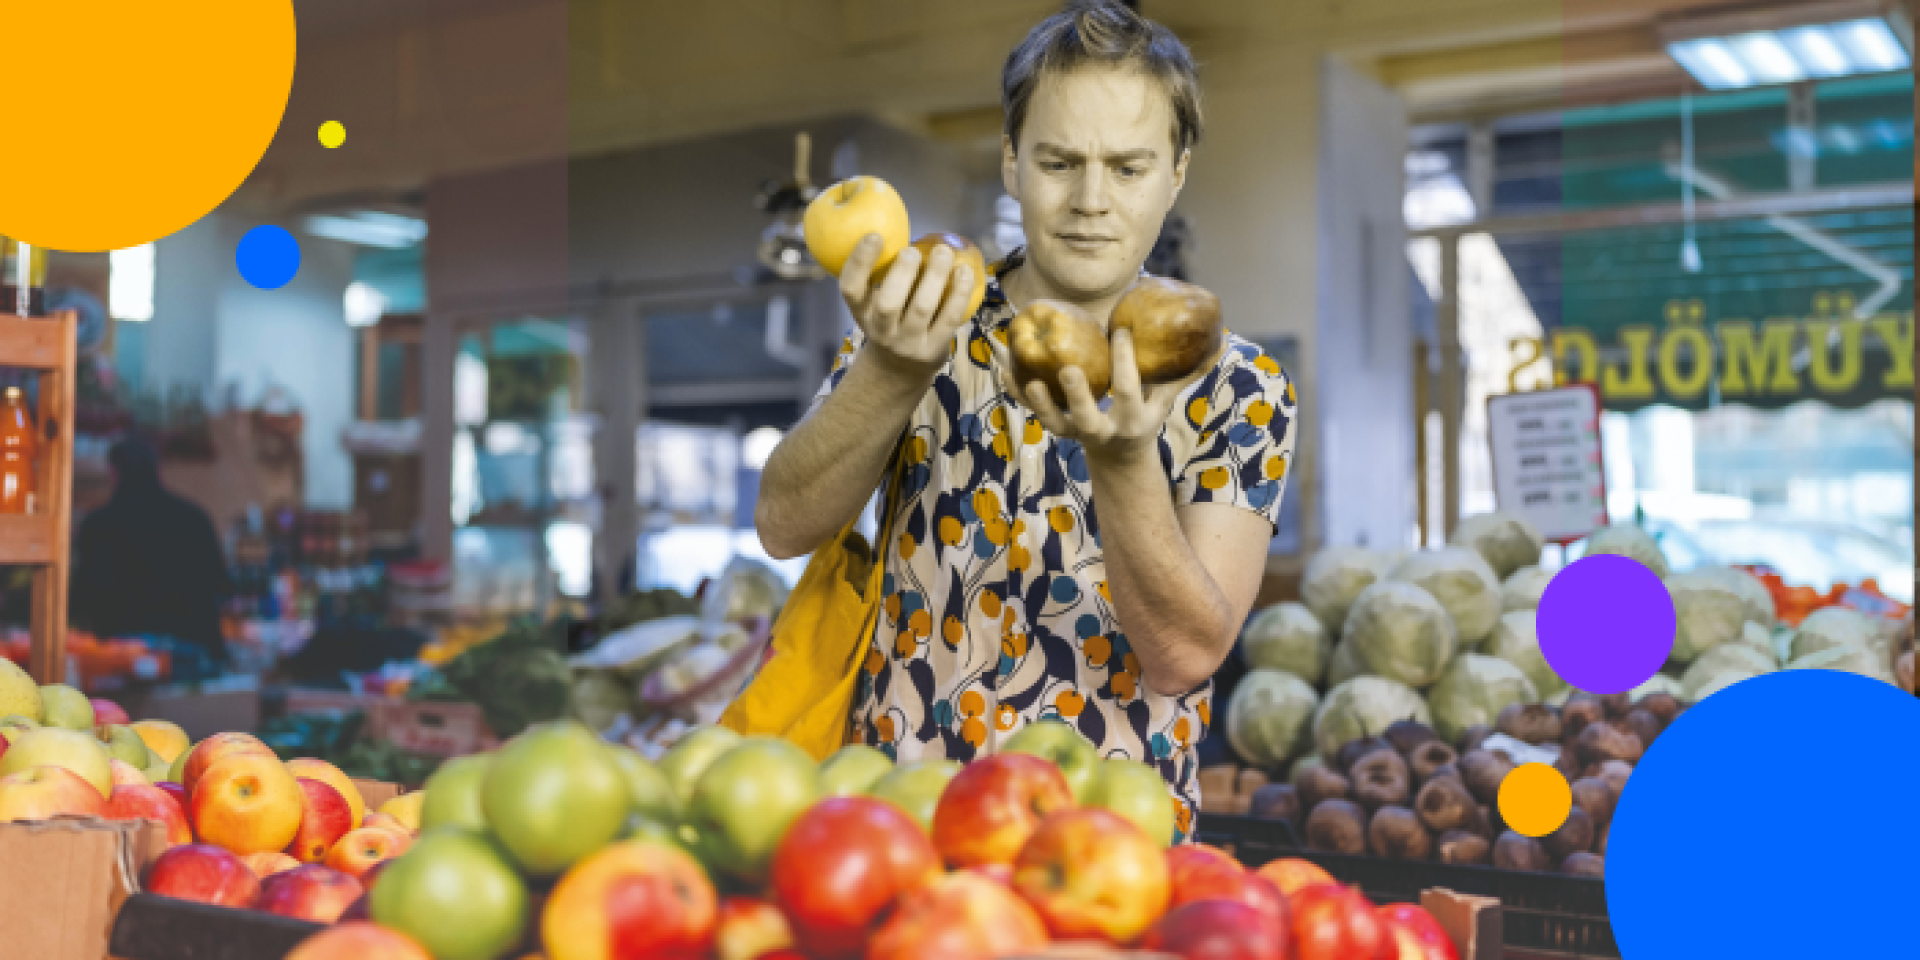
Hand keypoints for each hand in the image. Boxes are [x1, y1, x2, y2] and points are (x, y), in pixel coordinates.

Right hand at [839, 234, 976, 378]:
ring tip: (944, 252)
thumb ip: (882, 273)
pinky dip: (959, 293)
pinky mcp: (933, 350)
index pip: (851, 288)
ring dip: (935, 277)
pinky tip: (965, 272)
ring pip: (922, 308)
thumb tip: (898, 223)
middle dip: (902, 273)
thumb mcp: (874, 303)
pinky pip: (949, 318)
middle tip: (913, 251)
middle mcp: (880, 330)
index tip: (875, 235)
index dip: (860, 261)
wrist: (899, 371)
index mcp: (860, 312)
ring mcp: (908, 343)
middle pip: (888, 303)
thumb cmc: (889, 321)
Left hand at [1014, 328, 1207, 464]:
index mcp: (1131, 421)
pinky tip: (1003, 366)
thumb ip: (1186, 374)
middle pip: (1085, 418)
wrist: (1117, 458)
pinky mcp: (1055, 428)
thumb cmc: (1144, 418)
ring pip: (1050, 419)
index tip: (1120, 330)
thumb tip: (1219, 344)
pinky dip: (1016, 390)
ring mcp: (1074, 432)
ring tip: (1021, 370)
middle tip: (1067, 370)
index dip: (1125, 362)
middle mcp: (1101, 430)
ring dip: (1034, 396)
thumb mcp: (1165, 401)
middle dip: (1076, 397)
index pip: (1128, 390)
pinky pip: (1031, 410)